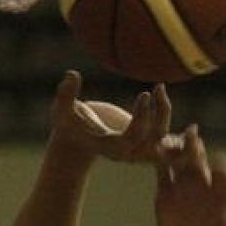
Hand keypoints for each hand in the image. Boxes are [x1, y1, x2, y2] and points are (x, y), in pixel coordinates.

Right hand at [50, 71, 182, 163]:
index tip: (145, 94)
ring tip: (158, 87)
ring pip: (161, 136)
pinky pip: (161, 130)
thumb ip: (65, 95)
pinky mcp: (143, 138)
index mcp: (109, 147)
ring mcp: (136, 147)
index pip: (132, 139)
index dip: (141, 119)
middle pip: (153, 143)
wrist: (76, 140)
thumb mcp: (61, 111)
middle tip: (159, 91)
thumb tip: (72, 74)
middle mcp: (127, 151)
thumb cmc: (68, 124)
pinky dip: (164, 112)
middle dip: (160, 119)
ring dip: (164, 112)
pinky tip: (158, 88)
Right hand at [155, 126, 225, 225]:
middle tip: (192, 134)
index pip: (220, 171)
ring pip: (179, 162)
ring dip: (175, 149)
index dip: (217, 165)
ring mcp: (183, 188)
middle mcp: (203, 185)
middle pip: (199, 160)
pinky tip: (154, 153)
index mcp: (221, 191)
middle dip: (195, 147)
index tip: (215, 163)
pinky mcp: (164, 195)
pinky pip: (161, 174)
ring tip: (170, 142)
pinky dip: (158, 162)